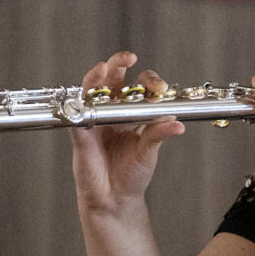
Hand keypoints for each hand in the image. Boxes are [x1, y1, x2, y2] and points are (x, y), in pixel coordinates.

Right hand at [69, 51, 184, 213]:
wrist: (114, 197)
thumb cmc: (133, 172)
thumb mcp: (149, 152)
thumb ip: (158, 135)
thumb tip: (177, 124)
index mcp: (134, 112)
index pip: (141, 87)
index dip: (149, 82)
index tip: (160, 88)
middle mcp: (114, 111)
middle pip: (114, 79)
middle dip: (120, 64)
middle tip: (129, 58)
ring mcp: (96, 119)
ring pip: (92, 90)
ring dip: (97, 77)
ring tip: (104, 67)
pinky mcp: (80, 132)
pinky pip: (77, 114)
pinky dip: (80, 104)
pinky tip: (86, 98)